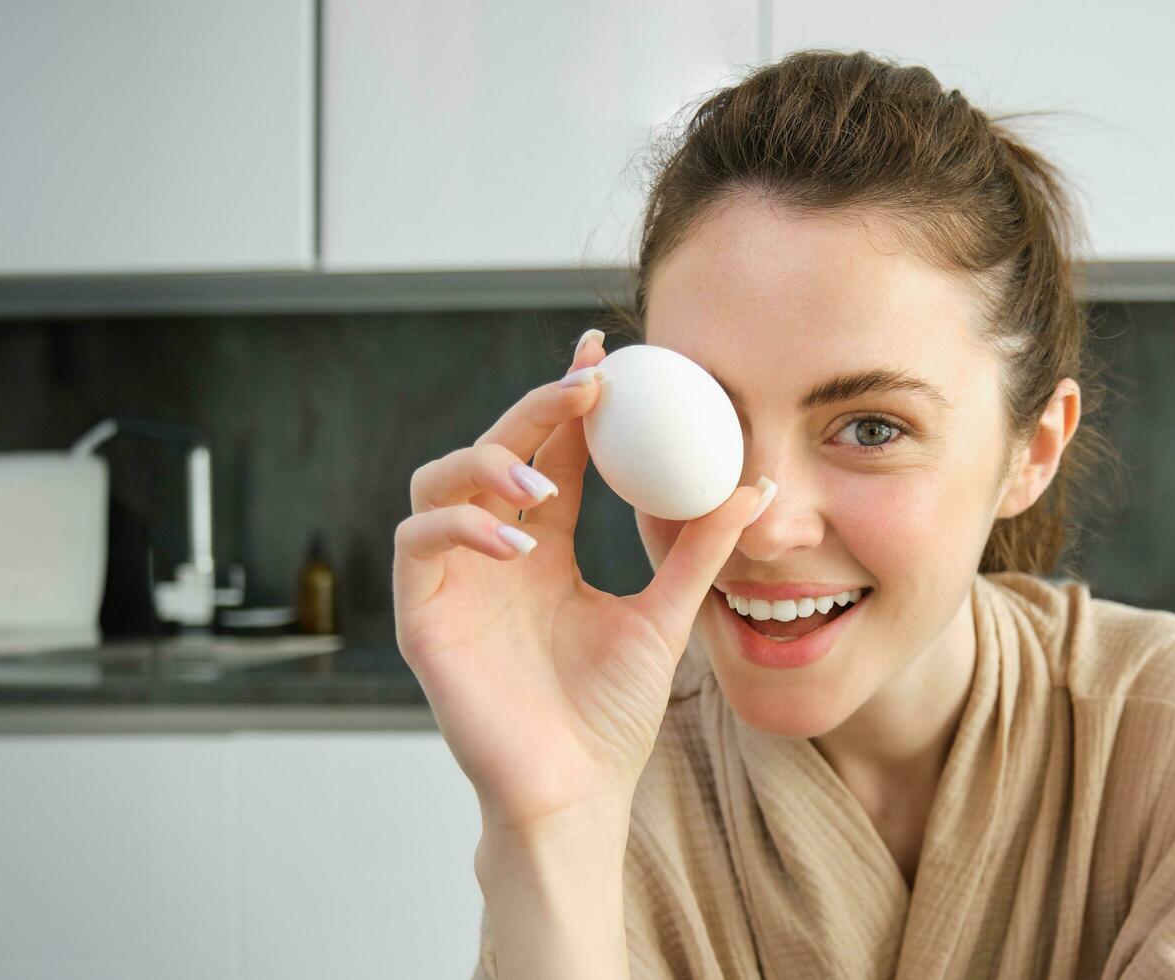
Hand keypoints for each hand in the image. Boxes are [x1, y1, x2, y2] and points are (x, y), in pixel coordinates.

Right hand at [393, 331, 771, 835]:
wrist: (578, 792)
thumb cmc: (610, 716)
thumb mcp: (666, 616)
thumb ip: (697, 551)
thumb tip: (757, 486)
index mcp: (542, 546)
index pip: (549, 450)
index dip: (569, 398)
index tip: (608, 355)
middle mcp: (490, 553)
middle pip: (492, 447)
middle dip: (534, 407)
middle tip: (586, 386)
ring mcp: (451, 582)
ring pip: (436, 481)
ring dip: (487, 460)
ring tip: (544, 476)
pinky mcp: (422, 616)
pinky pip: (418, 544)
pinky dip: (462, 529)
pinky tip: (518, 545)